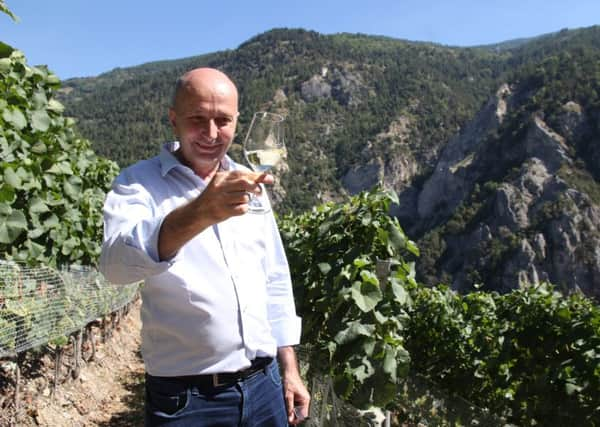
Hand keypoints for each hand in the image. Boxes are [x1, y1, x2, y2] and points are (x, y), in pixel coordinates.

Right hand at [158, 170, 272, 259]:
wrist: (197, 212)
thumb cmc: (214, 197)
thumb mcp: (222, 184)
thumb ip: (239, 180)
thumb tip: (261, 179)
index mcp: (221, 177)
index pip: (242, 174)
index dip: (257, 176)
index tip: (269, 179)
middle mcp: (220, 186)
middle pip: (245, 183)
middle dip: (256, 188)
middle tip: (259, 193)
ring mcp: (220, 199)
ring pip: (244, 197)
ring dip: (247, 200)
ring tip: (239, 202)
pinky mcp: (222, 211)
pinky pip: (242, 209)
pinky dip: (243, 209)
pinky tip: (236, 209)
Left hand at [278, 346, 309, 424]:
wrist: (289, 372)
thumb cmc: (290, 382)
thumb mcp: (288, 396)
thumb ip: (290, 408)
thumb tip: (290, 419)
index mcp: (306, 400)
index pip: (304, 415)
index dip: (297, 420)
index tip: (289, 422)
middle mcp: (306, 400)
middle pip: (301, 414)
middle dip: (294, 416)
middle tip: (286, 418)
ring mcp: (303, 399)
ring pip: (298, 410)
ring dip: (292, 412)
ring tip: (286, 410)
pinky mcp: (299, 398)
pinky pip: (296, 406)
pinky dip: (292, 408)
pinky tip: (287, 406)